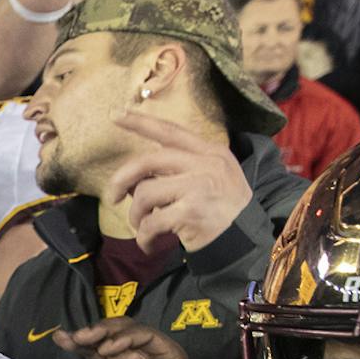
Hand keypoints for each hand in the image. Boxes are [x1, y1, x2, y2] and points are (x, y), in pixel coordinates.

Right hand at [54, 321, 196, 358]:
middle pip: (123, 329)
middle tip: (84, 338)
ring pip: (105, 337)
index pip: (146, 336)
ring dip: (87, 335)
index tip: (107, 350)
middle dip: (104, 331)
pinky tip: (61, 339)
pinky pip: (89, 352)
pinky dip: (76, 345)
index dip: (126, 337)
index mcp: (167, 357)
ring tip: (71, 339)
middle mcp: (145, 352)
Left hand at [106, 111, 252, 253]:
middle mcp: (206, 164)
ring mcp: (199, 186)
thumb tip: (135, 178)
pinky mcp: (191, 211)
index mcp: (210, 152)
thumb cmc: (221, 211)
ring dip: (136, 216)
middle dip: (121, 180)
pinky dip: (143, 237)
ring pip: (144, 194)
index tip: (115, 115)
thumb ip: (178, 171)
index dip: (141, 122)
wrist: (246, 240)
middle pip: (147, 161)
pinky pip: (150, 222)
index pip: (170, 131)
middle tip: (113, 199)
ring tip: (144, 227)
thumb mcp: (210, 180)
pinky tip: (150, 244)